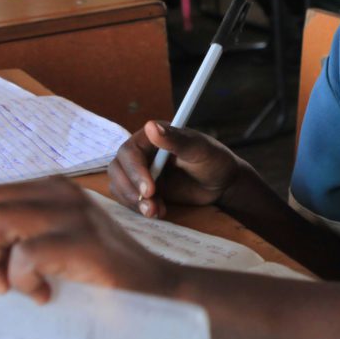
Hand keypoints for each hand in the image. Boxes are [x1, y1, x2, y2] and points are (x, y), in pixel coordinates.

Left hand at [0, 177, 174, 302]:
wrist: (162, 295)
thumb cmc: (101, 281)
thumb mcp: (49, 256)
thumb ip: (12, 247)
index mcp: (47, 191)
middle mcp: (59, 192)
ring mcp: (74, 213)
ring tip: (3, 289)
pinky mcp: (86, 242)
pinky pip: (28, 253)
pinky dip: (22, 279)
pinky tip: (39, 296)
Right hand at [109, 121, 244, 217]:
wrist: (221, 184)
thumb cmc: (214, 160)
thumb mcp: (199, 149)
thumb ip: (176, 140)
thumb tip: (150, 126)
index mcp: (151, 137)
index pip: (129, 151)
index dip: (135, 171)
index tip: (150, 190)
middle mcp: (141, 153)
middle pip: (118, 169)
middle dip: (131, 190)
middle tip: (150, 207)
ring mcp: (140, 172)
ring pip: (119, 186)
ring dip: (134, 202)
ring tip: (156, 212)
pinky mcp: (142, 189)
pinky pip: (128, 199)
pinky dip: (139, 208)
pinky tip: (159, 212)